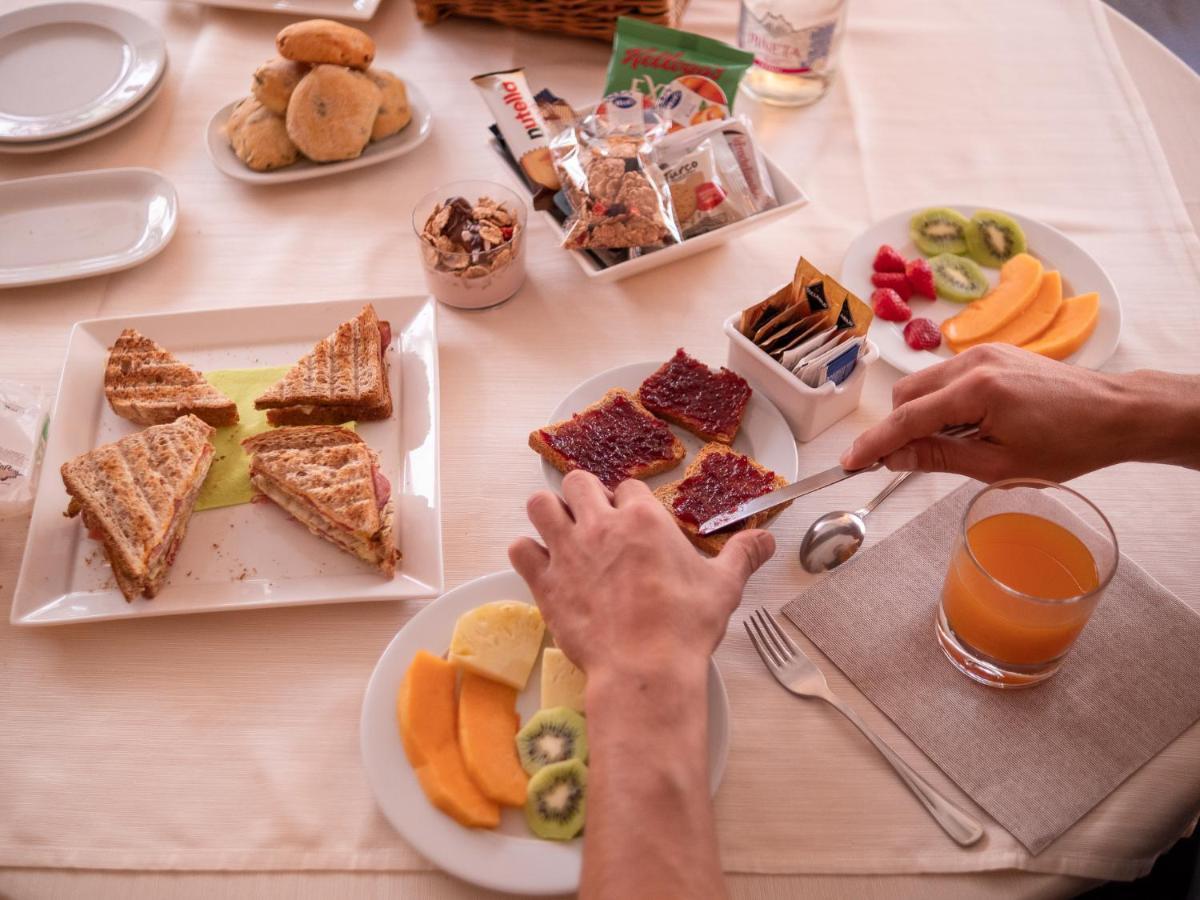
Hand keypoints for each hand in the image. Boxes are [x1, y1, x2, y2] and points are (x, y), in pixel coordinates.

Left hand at [508, 470, 775, 678]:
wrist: (644, 669)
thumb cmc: (684, 626)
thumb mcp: (723, 586)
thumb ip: (742, 555)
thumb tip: (765, 540)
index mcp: (642, 519)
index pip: (629, 487)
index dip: (630, 502)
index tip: (635, 521)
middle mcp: (600, 525)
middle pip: (577, 481)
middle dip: (584, 495)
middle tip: (595, 520)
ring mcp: (568, 552)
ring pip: (540, 504)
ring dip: (549, 513)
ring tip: (562, 533)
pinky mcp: (545, 582)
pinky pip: (520, 550)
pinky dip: (528, 554)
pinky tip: (543, 566)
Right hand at [839, 344, 1138, 482]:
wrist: (1115, 413)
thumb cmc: (1068, 445)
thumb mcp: (999, 465)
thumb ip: (939, 458)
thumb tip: (892, 458)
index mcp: (976, 391)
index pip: (906, 418)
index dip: (874, 443)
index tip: (849, 462)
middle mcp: (973, 362)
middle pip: (906, 395)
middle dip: (897, 428)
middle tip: (903, 463)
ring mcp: (983, 352)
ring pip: (923, 384)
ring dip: (920, 415)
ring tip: (950, 446)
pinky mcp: (992, 352)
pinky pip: (946, 376)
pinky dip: (941, 402)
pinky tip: (966, 426)